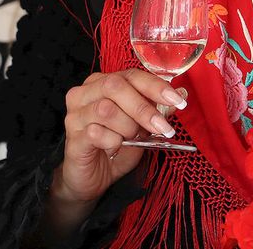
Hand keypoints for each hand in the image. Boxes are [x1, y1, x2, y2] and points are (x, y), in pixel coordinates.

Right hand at [53, 69, 186, 206]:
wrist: (91, 177)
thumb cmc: (115, 146)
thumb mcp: (142, 127)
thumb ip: (156, 110)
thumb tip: (180, 96)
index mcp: (102, 83)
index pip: (131, 75)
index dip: (156, 86)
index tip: (178, 101)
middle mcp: (85, 93)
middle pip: (116, 86)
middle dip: (144, 108)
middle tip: (162, 127)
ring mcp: (75, 114)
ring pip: (106, 109)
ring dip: (128, 127)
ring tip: (131, 139)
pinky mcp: (72, 137)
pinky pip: (96, 133)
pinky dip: (113, 142)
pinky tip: (114, 148)